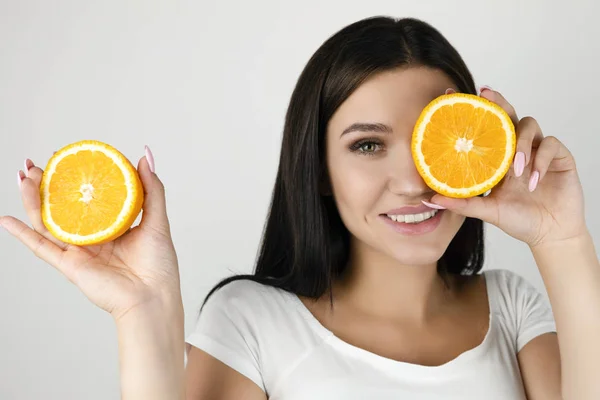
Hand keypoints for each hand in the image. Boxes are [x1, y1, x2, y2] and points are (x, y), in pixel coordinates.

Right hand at [0, 147, 181, 320]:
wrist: (152, 298)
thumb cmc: (159, 265)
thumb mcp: (157, 219)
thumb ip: (152, 188)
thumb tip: (145, 155)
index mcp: (113, 226)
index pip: (88, 197)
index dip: (75, 178)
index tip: (66, 157)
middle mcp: (93, 237)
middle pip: (63, 206)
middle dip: (46, 184)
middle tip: (34, 164)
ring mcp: (79, 251)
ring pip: (47, 222)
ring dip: (32, 200)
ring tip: (22, 177)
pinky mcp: (70, 265)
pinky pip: (41, 247)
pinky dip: (21, 235)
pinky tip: (6, 219)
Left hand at [429, 87, 586, 247]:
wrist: (550, 234)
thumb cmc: (519, 220)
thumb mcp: (487, 211)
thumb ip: (461, 203)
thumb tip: (430, 198)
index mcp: (498, 158)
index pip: (483, 127)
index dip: (470, 110)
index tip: (449, 95)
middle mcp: (517, 149)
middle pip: (507, 114)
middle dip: (497, 101)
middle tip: (485, 94)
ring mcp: (538, 150)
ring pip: (530, 125)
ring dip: (521, 143)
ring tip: (516, 169)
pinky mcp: (559, 157)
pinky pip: (550, 145)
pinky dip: (540, 159)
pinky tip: (533, 180)